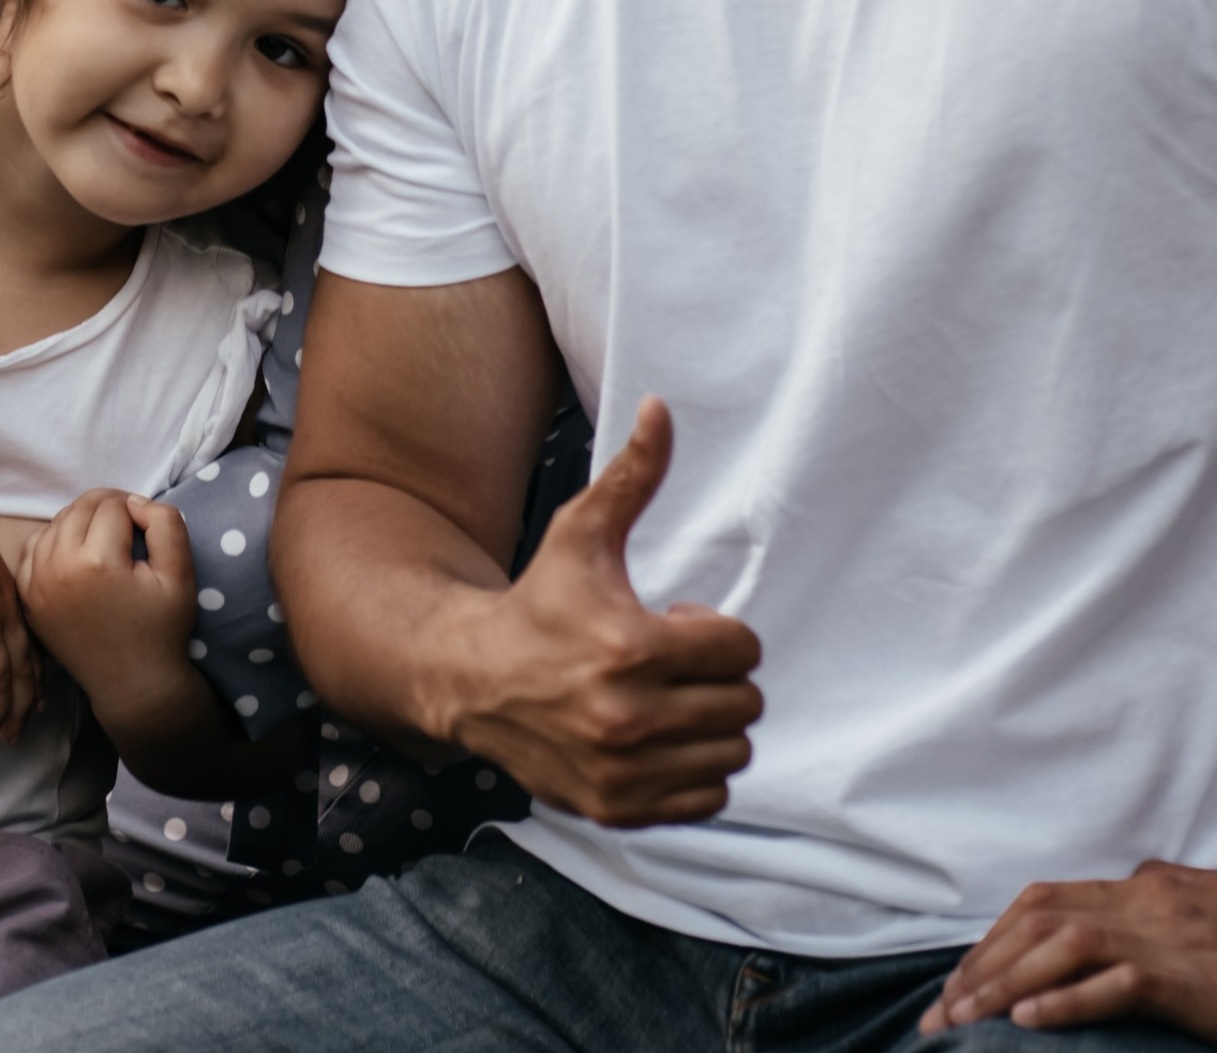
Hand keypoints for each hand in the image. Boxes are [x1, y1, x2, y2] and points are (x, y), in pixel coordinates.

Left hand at [18, 489, 201, 731]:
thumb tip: (134, 502)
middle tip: (130, 528)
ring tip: (107, 540)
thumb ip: (164, 523)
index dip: (138, 509)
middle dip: (109, 508)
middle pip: (81, 507)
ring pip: (57, 522)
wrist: (132, 684)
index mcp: (97, 562)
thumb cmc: (161, 629)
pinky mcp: (27, 598)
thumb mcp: (180, 574)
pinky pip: (34, 547)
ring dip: (82, 521)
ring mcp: (36, 584)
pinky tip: (77, 554)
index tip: (149, 532)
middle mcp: (58, 568)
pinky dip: (55, 540)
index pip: (114, 505)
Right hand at [435, 396, 761, 826]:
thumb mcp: (581, 533)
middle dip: (715, 677)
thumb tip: (661, 408)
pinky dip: (694, 772)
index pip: (741, 649)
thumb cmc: (539, 601)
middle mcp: (629, 718)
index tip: (676, 623)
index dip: (714, 631)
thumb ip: (633, 476)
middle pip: (743, 703)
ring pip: (732, 754)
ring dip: (708, 725)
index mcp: (630, 648)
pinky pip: (708, 800)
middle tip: (668, 663)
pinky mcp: (618, 809)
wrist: (472, 679)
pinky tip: (657, 739)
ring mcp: (624, 771)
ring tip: (663, 700)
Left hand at [919, 865, 1216, 1046]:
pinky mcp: (1195, 982)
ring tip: (964, 1017)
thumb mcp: (1212, 905)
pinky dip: (1065, 1000)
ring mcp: (1169, 939)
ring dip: (1004, 982)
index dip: (994, 937)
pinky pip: (1116, 985)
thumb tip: (1124, 902)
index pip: (1045, 901)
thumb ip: (1161, 904)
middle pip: (1038, 919)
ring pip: (1061, 945)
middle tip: (940, 1011)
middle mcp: (1146, 903)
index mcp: (1146, 888)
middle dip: (980, 962)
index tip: (960, 978)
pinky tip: (1028, 1021)